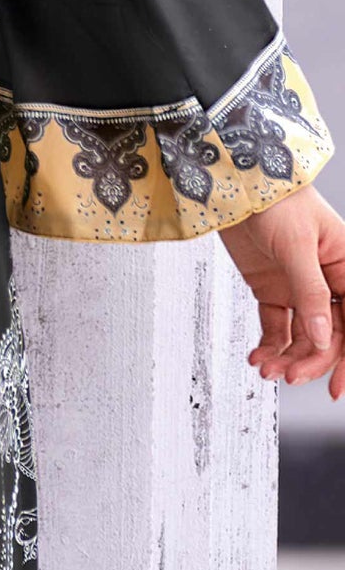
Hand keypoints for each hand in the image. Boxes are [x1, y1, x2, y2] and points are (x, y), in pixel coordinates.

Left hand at [220, 185, 344, 396]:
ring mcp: (298, 286)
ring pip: (302, 335)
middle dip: (309, 359)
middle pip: (327, 334)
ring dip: (287, 356)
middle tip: (287, 375)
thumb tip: (321, 338)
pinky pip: (276, 325)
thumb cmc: (275, 199)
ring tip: (266, 369)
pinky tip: (257, 357)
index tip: (334, 386)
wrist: (235, 183)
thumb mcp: (296, 245)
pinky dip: (268, 344)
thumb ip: (310, 293)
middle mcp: (326, 280)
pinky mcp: (272, 287)